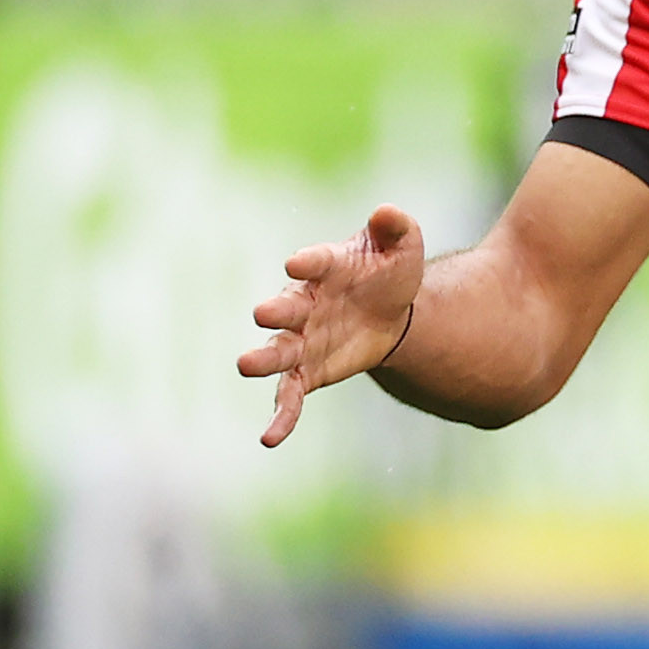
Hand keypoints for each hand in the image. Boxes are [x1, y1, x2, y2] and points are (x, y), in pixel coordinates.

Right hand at [240, 205, 426, 447]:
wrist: (392, 312)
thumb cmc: (389, 271)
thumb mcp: (403, 247)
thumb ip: (397, 228)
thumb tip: (387, 211)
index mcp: (325, 268)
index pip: (313, 262)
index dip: (308, 262)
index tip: (300, 264)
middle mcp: (304, 304)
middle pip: (286, 308)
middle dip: (277, 311)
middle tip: (264, 313)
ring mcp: (303, 339)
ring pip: (278, 351)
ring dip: (264, 358)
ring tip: (245, 366)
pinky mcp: (309, 370)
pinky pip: (290, 394)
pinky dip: (281, 415)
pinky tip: (271, 438)